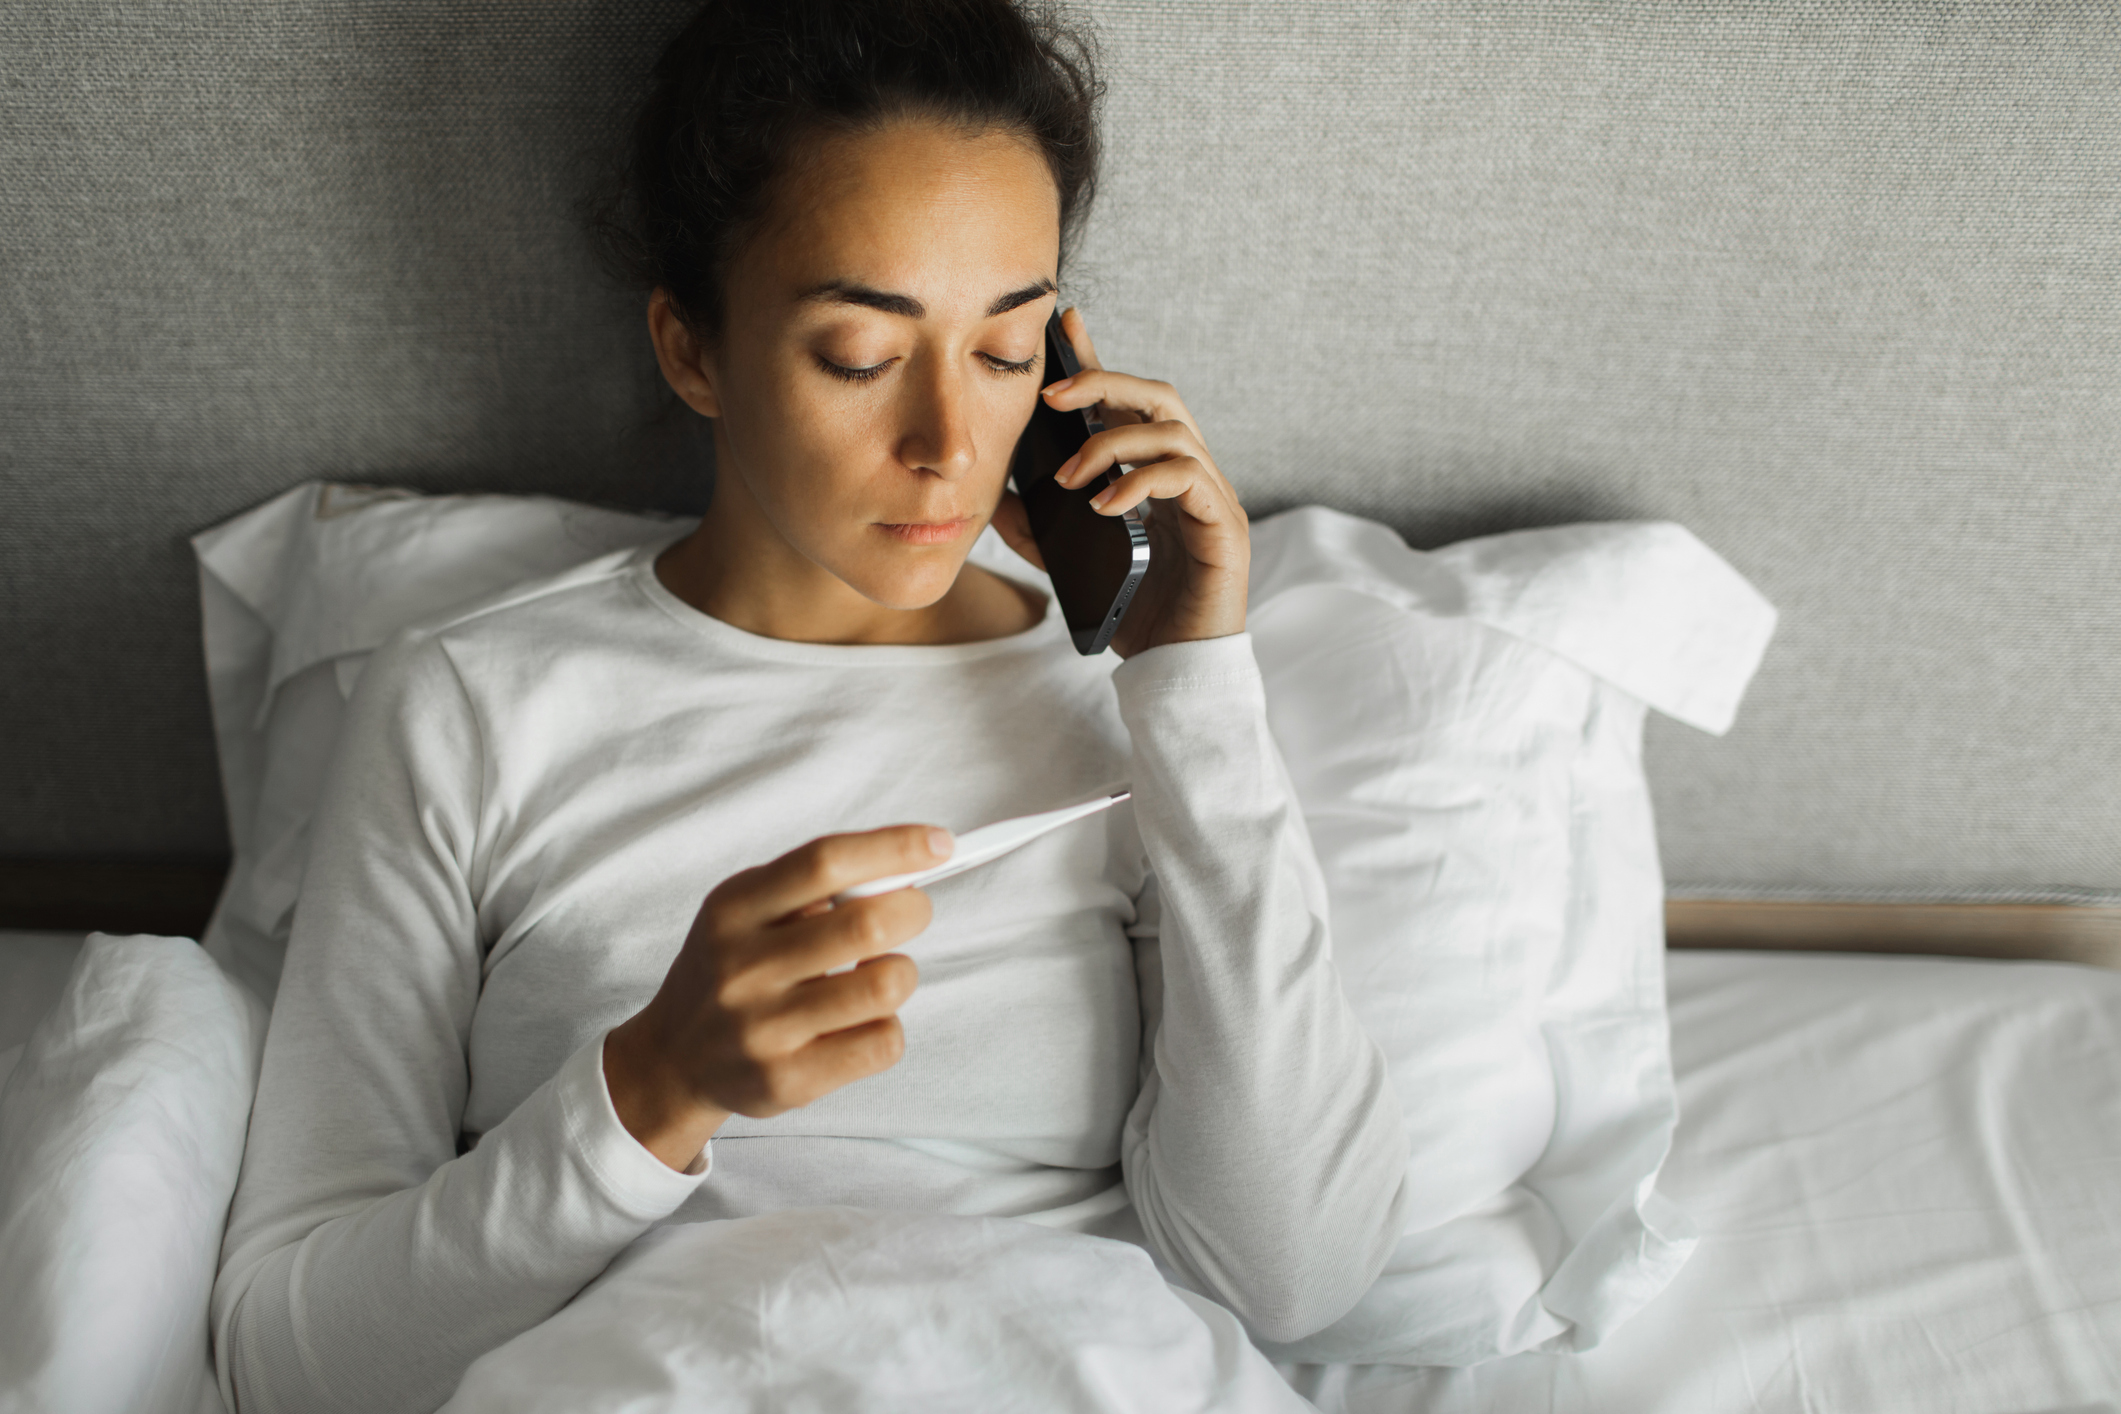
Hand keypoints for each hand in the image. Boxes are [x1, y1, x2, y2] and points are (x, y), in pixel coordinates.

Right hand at [602, 823, 950, 1170]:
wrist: (674, 1057)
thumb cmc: (730, 969)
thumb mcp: (745, 911)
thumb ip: (810, 885)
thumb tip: (904, 865)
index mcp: (733, 909)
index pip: (824, 863)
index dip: (892, 848)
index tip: (938, 843)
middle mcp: (744, 968)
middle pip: (865, 925)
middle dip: (911, 911)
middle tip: (911, 912)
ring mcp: (764, 1029)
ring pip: (884, 987)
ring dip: (900, 972)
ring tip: (878, 973)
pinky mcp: (788, 1080)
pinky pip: (882, 1042)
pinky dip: (888, 1025)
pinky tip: (861, 1021)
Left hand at [989, 307, 1248, 657]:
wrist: (1178, 672)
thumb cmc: (1137, 619)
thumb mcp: (1073, 568)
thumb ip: (1040, 532)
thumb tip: (994, 499)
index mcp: (1156, 479)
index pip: (1128, 405)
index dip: (1099, 363)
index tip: (1066, 326)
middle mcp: (1190, 477)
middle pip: (1158, 397)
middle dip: (1104, 383)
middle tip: (1052, 397)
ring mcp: (1212, 499)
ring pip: (1172, 429)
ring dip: (1112, 442)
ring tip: (1070, 476)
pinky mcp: (1225, 526)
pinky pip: (1188, 476)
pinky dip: (1141, 481)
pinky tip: (1106, 504)